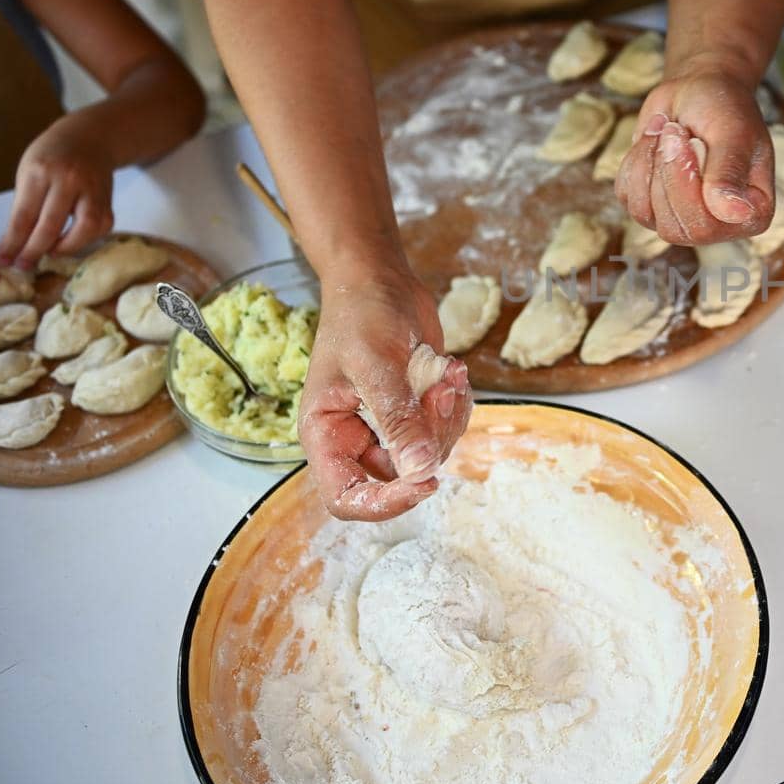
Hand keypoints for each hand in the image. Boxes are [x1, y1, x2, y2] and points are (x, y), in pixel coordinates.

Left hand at [0, 113, 116, 269]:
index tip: (4, 257)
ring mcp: (92, 190)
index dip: (13, 241)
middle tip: (23, 266)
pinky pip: (99, 228)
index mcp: (40, 171)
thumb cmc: (52, 156)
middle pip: (50, 226)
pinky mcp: (109, 200)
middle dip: (33, 251)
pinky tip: (71, 241)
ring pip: (82, 230)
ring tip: (50, 254)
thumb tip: (16, 244)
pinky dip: (84, 240)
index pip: (24, 215)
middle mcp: (69, 180)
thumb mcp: (30, 172)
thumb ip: (25, 205)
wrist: (90, 138)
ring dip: (64, 248)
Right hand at [296, 263, 472, 520]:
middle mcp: (356, 437)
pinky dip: (456, 404)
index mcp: (327, 434)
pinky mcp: (418, 411)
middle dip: (430, 438)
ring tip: (447, 372)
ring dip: (448, 416)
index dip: (384, 503)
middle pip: (400, 475)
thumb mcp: (377, 364)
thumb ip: (397, 419)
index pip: (346, 498)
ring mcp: (389, 426)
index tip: (424, 483)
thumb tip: (420, 470)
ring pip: (431, 453)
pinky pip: (446, 429)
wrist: (381, 280)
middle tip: (441, 393)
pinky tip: (451, 370)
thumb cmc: (362, 314)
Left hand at [615, 67, 774, 245]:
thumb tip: (733, 213)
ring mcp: (681, 219)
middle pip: (675, 228)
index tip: (691, 141)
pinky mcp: (650, 205)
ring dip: (649, 164)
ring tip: (669, 132)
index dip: (686, 186)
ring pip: (645, 214)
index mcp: (750, 215)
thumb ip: (730, 173)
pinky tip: (655, 141)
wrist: (697, 91)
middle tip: (675, 131)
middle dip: (667, 173)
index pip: (708, 227)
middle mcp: (718, 226)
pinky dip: (635, 162)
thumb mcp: (732, 133)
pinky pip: (627, 197)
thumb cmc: (723, 108)